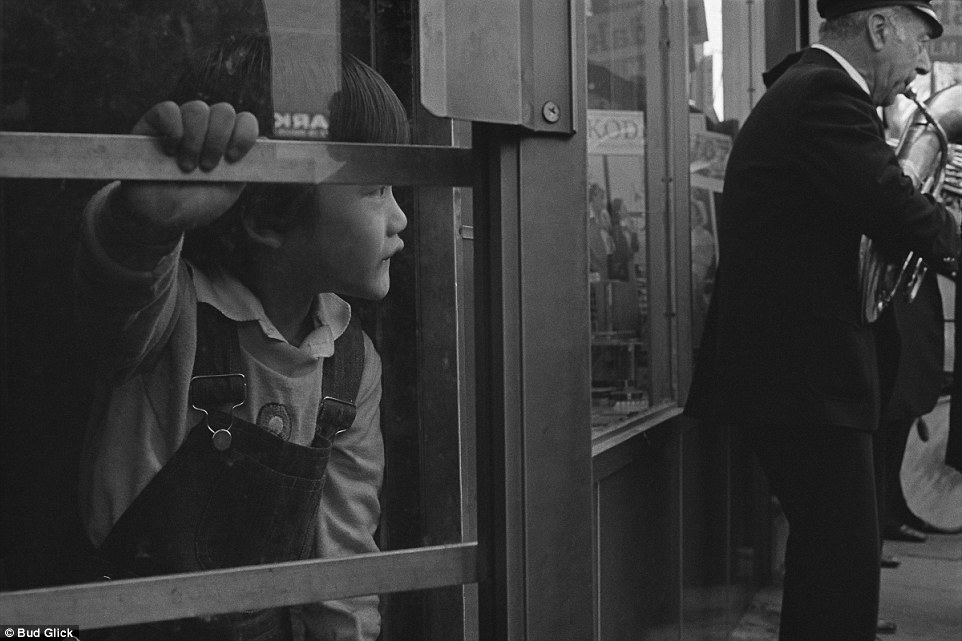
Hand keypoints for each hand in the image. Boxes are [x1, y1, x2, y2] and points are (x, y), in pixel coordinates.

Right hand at [115, 101, 258, 241]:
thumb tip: (264, 142)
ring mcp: (181, 123)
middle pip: (224, 111)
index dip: (244, 135)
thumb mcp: (226, 191)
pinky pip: (168, 110)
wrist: (158, 218)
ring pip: (197, 109)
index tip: (233, 158)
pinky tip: (170, 150)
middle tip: (207, 167)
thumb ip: (244, 169)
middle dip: (218, 140)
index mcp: (227, 143)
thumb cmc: (194, 206)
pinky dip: (173, 128)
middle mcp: (206, 129)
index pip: (245, 121)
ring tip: (186, 166)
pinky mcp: (152, 124)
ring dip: (194, 140)